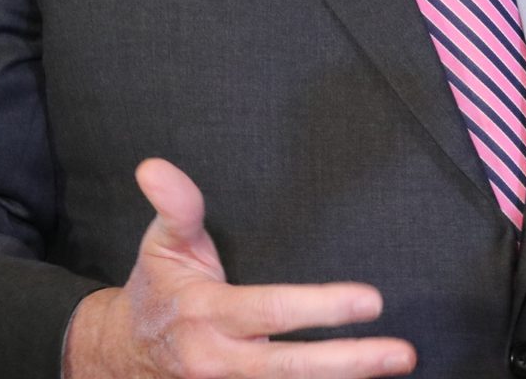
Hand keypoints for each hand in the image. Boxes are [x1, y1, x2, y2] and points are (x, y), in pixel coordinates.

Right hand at [64, 159, 416, 377]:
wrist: (125, 352)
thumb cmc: (157, 290)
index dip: (321, 307)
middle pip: (290, 368)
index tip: (371, 300)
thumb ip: (175, 207)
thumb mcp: (162, 244)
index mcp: (207, 314)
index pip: (270, 312)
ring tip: (396, 366)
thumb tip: (154, 167)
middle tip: (401, 352)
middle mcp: (219, 360)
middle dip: (350, 361)